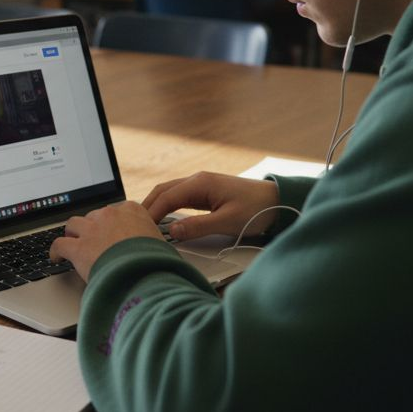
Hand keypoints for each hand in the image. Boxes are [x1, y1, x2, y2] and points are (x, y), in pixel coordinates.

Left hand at [49, 201, 163, 281]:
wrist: (144, 273)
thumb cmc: (157, 261)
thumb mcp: (161, 244)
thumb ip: (152, 240)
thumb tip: (156, 251)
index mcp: (132, 210)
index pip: (117, 211)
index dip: (112, 223)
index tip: (112, 231)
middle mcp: (109, 215)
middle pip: (94, 217)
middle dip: (93, 228)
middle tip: (94, 242)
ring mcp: (92, 229)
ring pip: (73, 224)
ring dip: (73, 233)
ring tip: (73, 243)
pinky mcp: (78, 247)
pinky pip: (59, 244)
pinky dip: (56, 251)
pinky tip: (56, 258)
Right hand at [141, 172, 282, 241]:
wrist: (278, 201)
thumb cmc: (257, 210)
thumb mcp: (227, 222)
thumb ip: (198, 226)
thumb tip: (171, 231)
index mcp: (200, 184)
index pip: (165, 197)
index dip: (150, 213)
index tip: (139, 228)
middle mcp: (197, 180)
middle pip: (162, 191)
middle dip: (147, 207)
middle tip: (134, 226)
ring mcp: (201, 184)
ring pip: (169, 192)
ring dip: (156, 205)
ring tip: (144, 224)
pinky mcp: (206, 192)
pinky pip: (179, 197)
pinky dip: (167, 206)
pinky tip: (163, 218)